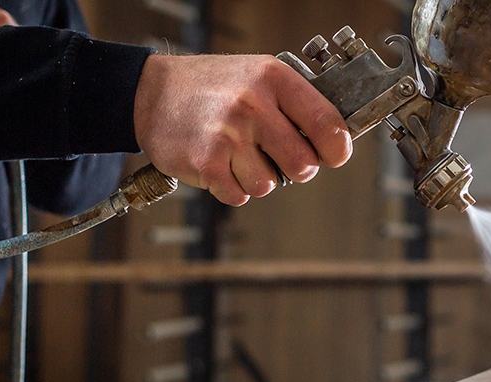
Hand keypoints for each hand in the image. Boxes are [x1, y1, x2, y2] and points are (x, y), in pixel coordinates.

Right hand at [133, 54, 351, 205]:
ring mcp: (228, 134)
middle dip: (296, 168)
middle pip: (304, 164)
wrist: (153, 92)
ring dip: (258, 178)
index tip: (335, 155)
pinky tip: (220, 164)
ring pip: (270, 185)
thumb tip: (337, 140)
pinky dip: (232, 187)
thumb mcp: (259, 76)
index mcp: (273, 78)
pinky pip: (239, 195)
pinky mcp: (205, 162)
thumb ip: (296, 104)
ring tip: (239, 154)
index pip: (327, 123)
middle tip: (277, 156)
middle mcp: (252, 104)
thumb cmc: (214, 87)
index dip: (337, 148)